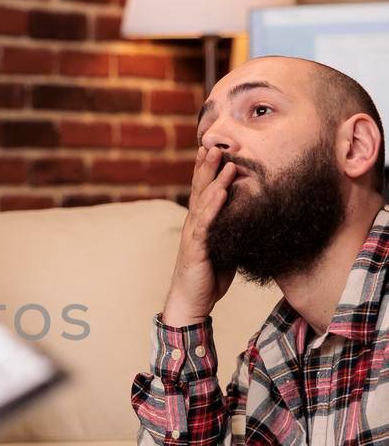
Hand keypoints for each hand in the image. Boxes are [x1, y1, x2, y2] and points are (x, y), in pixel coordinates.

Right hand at [161, 147, 238, 326]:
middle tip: (215, 143)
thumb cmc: (209, 276)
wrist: (192, 302)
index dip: (207, 170)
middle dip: (207, 165)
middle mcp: (194, 224)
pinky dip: (213, 205)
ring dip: (213, 178)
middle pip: (200, 188)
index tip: (215, 149)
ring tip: (223, 159)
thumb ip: (232, 231)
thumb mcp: (226, 248)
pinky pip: (206, 222)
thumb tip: (253, 218)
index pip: (203, 191)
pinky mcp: (196, 247)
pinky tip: (221, 192)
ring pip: (202, 200)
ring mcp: (194, 234)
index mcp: (200, 223)